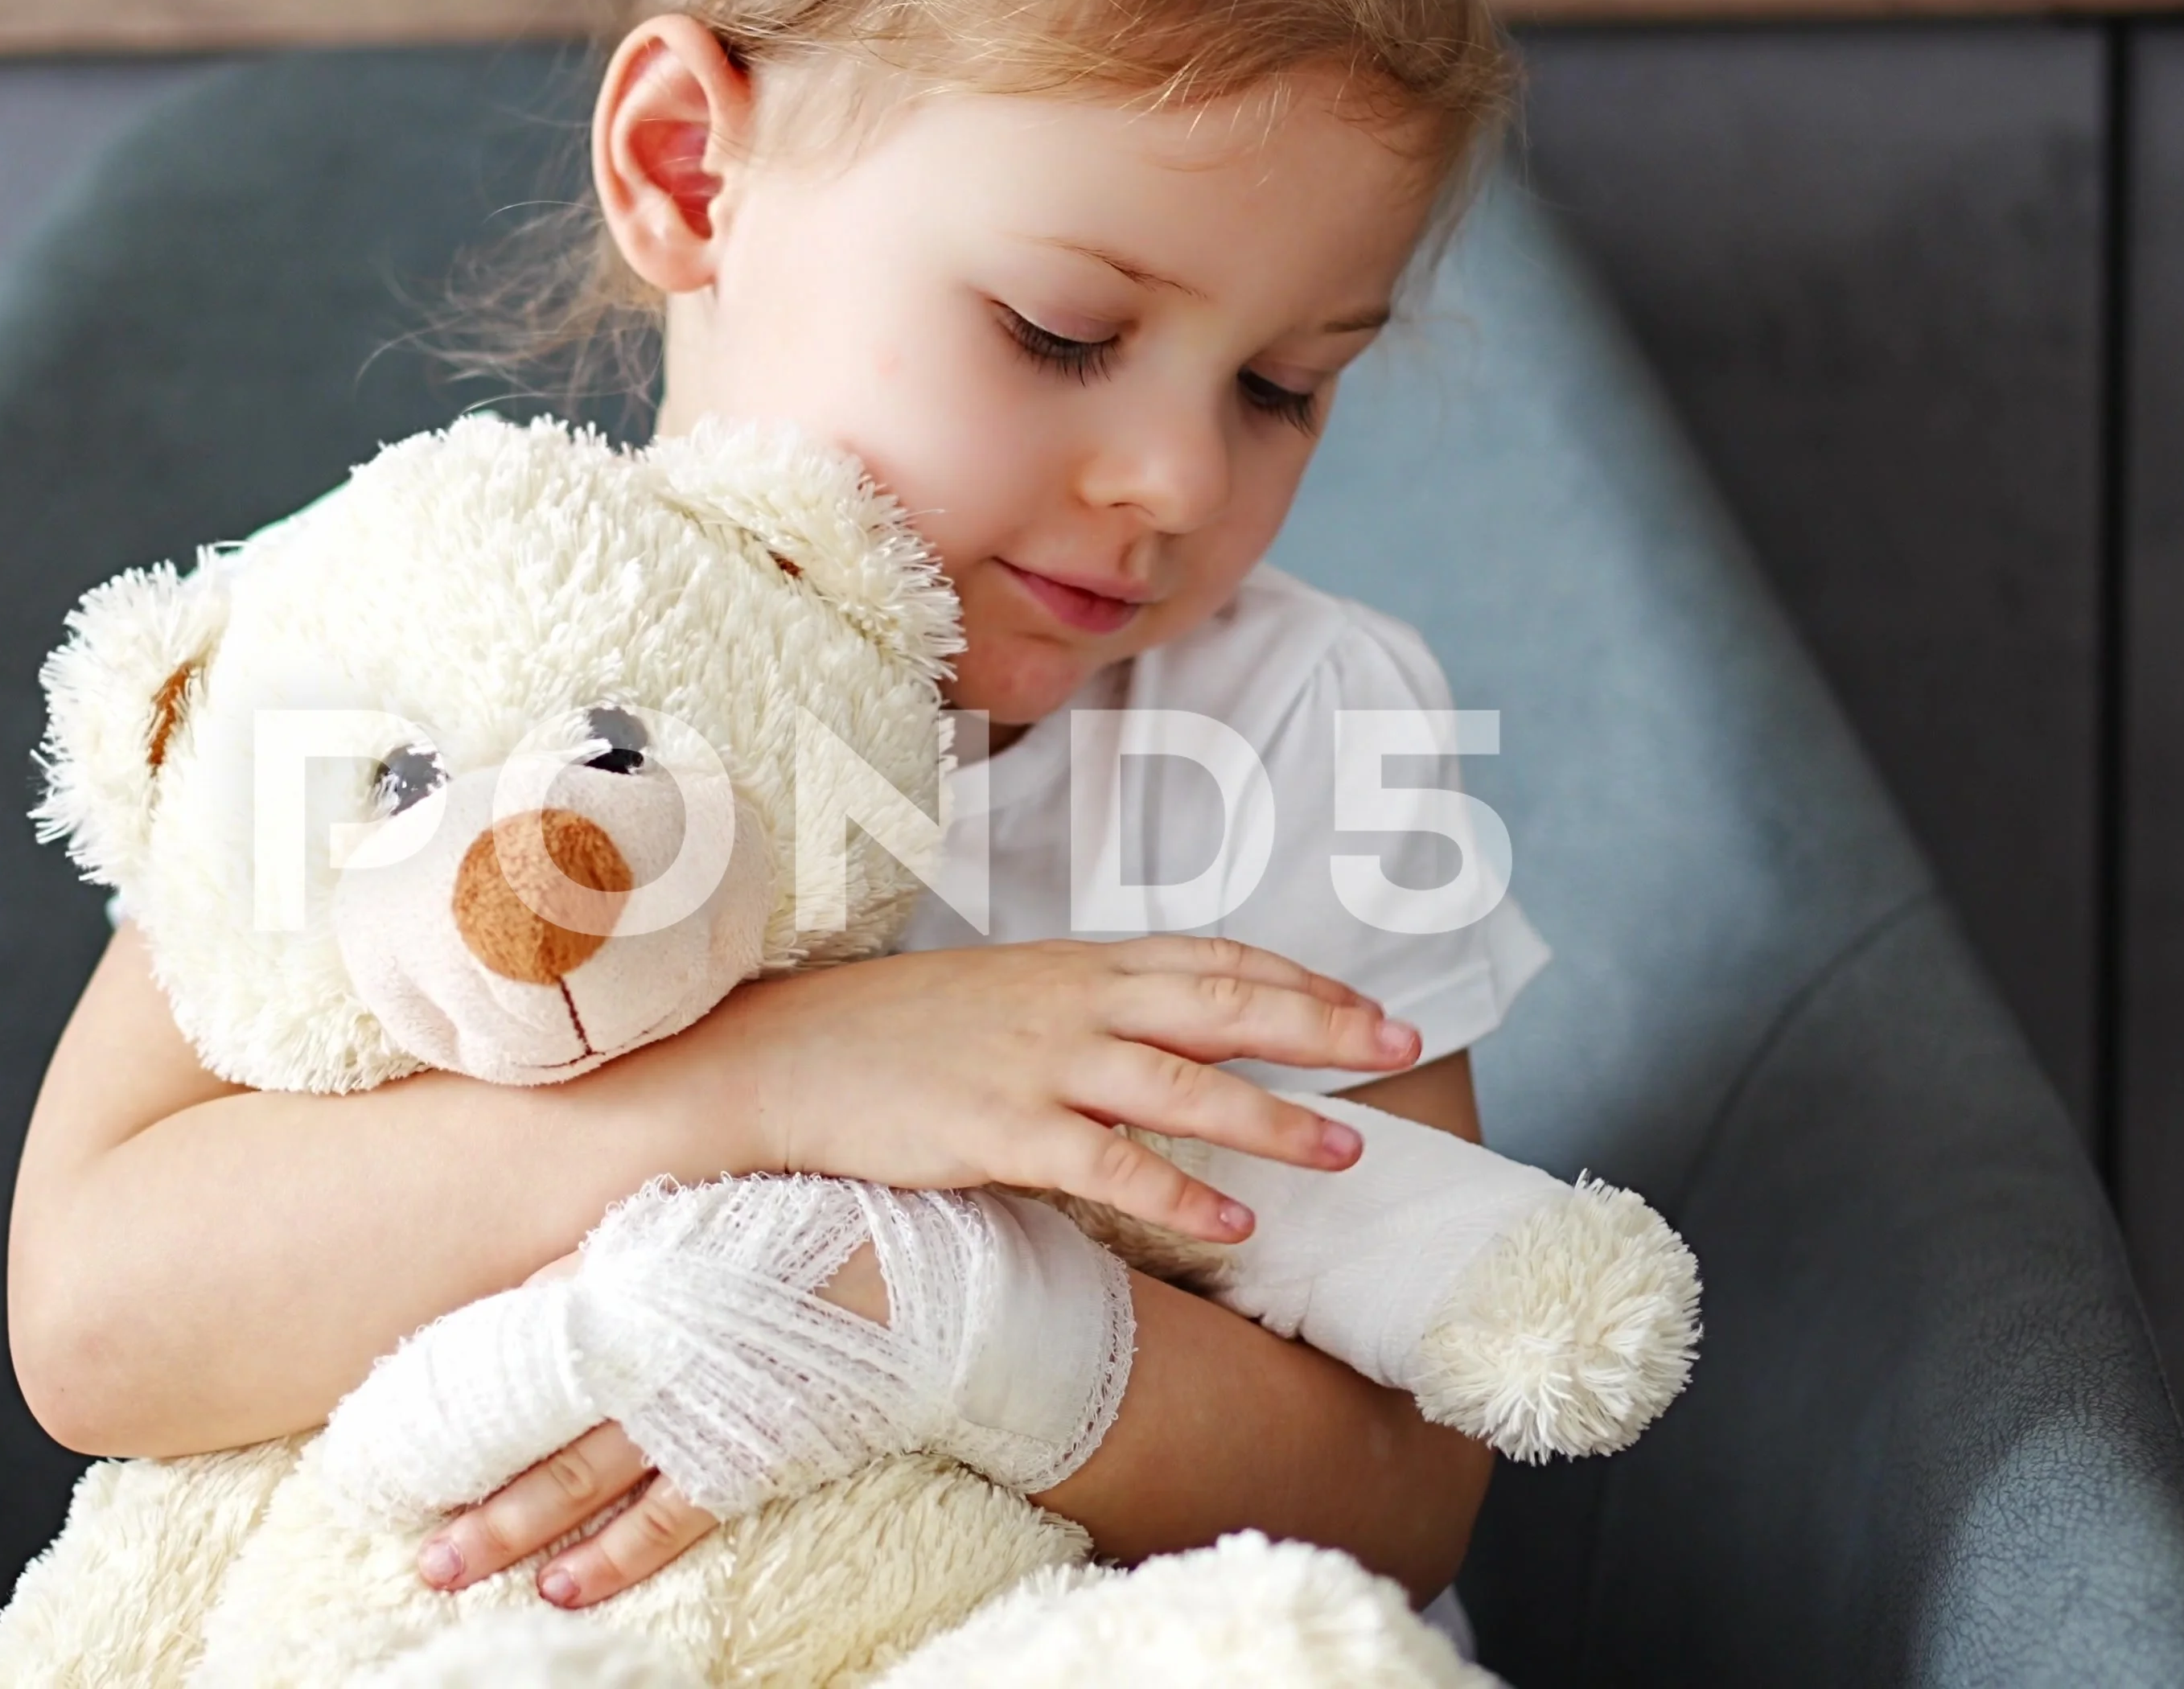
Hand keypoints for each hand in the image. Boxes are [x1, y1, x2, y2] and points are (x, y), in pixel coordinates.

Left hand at [409, 1244, 895, 1608]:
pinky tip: (565, 1588)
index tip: (398, 1446)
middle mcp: (649, 1352)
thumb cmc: (782, 1242)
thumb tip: (516, 1304)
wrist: (898, 1278)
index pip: (518, 1353)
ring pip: (586, 1479)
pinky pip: (670, 1516)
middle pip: (539, 1431)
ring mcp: (697, 1409)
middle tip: (413, 1545)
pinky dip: (616, 1554)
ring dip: (518, 1529)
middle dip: (472, 1492)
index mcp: (625, 1289)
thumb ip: (596, 1263)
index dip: (459, 1404)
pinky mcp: (747, 1453)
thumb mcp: (682, 1228)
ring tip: (454, 1570)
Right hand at [700, 936, 1420, 1241]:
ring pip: (1184, 1087)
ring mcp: (1038, 1066)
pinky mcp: (999, 1131)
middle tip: (1402, 1047)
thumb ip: (1082, 1007)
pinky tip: (1235, 1224)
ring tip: (1347, 1149)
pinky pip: (1108, 1166)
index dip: (1301, 981)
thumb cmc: (890, 1035)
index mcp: (1077, 964)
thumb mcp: (1001, 997)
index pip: (1215, 959)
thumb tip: (1156, 1032)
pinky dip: (1178, 1195)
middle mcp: (1073, 1004)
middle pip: (1224, 1006)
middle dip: (1322, 1027)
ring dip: (1274, 1120)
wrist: (781, 1057)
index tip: (1372, 1006)